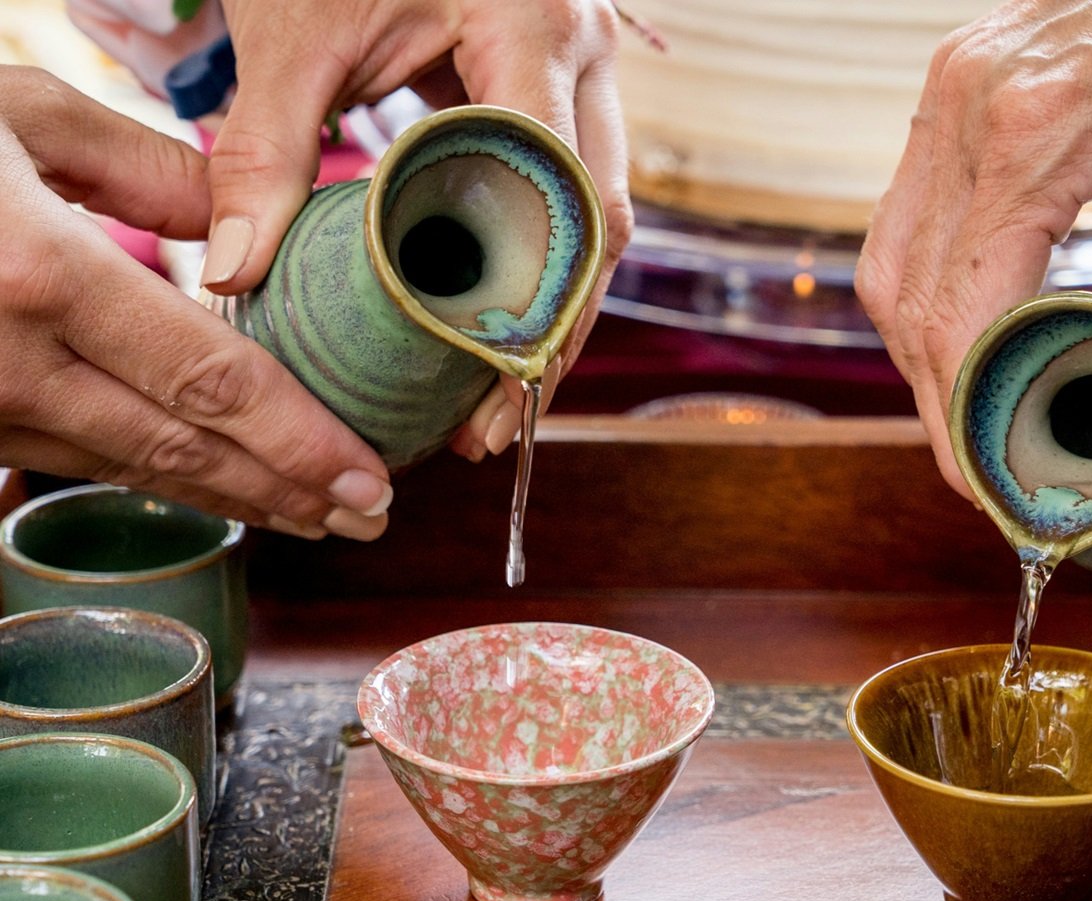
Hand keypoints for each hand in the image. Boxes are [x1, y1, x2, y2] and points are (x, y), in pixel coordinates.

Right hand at [0, 67, 391, 538]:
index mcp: (39, 275)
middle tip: (371, 518)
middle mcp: (7, 363)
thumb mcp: (12, 111)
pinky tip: (214, 487)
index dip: (300, 441)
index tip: (371, 477)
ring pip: (131, 470)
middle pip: (184, 450)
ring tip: (316, 514)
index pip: (210, 382)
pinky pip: (73, 460)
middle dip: (289, 493)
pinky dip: (157, 479)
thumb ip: (141, 166)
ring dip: (234, 499)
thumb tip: (241, 225)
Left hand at [204, 0, 632, 461]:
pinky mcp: (562, 90)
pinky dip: (537, 265)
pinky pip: (570, 194)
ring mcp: (584, 71)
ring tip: (496, 397)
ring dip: (555, 310)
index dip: (538, 298)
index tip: (491, 381)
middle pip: (601, 221)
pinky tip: (491, 326)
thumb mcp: (296, 31)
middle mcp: (584, 53)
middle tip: (496, 418)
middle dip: (556, 330)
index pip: (562, 188)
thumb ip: (268, 147)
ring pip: (599, 216)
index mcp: (535, 26)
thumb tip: (237, 273)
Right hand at [855, 0, 1091, 496]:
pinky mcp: (955, 86)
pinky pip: (909, 216)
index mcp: (1042, 125)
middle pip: (907, 297)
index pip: (963, 310)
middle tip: (991, 475)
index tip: (1000, 490)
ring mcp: (950, 88)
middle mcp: (969, 102)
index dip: (970, 418)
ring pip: (889, 260)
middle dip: (941, 402)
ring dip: (925, 353)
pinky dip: (931, 292)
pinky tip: (981, 337)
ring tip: (983, 421)